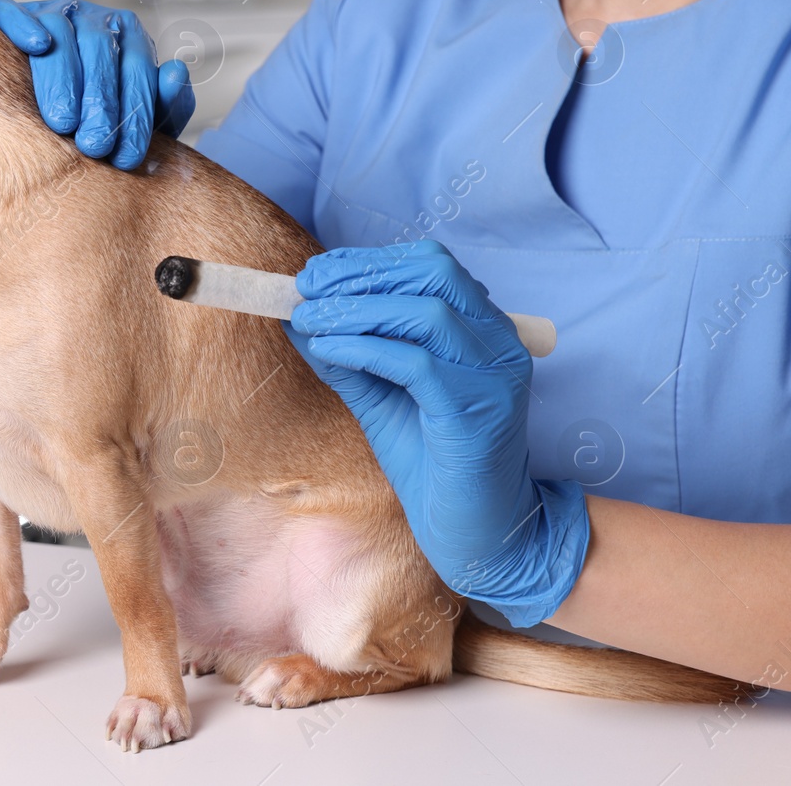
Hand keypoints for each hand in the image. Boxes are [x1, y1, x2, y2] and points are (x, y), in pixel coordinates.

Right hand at [0, 0, 193, 169]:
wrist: (30, 106)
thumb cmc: (90, 118)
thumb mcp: (133, 118)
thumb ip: (165, 105)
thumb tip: (175, 73)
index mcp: (128, 39)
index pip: (138, 69)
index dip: (135, 114)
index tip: (126, 157)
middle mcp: (92, 19)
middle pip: (101, 48)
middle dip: (100, 101)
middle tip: (95, 146)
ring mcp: (51, 13)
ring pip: (59, 30)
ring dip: (64, 76)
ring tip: (63, 122)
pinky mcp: (9, 15)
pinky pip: (12, 12)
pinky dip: (24, 25)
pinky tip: (37, 46)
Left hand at [285, 240, 589, 626]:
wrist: (477, 530)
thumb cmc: (431, 462)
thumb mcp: (379, 395)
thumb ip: (345, 353)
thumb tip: (296, 314)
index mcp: (481, 329)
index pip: (429, 265)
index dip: (368, 262)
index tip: (315, 273)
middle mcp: (497, 341)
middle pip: (432, 274)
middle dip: (361, 275)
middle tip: (306, 292)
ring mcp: (495, 373)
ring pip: (425, 313)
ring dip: (355, 310)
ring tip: (308, 320)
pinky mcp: (479, 408)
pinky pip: (417, 363)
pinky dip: (365, 349)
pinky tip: (327, 350)